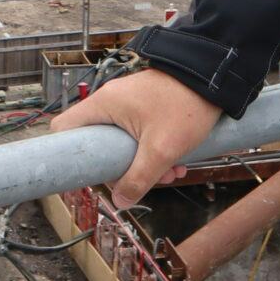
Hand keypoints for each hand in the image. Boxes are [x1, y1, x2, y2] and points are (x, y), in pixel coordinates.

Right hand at [50, 68, 221, 208]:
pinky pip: (139, 134)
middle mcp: (111, 101)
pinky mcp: (145, 105)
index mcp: (104, 105)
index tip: (89, 174)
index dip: (70, 155)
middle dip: (122, 168)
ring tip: (172, 172)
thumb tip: (119, 202)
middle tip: (145, 179)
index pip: (65, 129)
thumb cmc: (185, 105)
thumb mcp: (160, 150)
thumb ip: (137, 179)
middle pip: (99, 144)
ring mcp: (128, 103)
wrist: (215, 78)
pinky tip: (177, 162)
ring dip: (144, 163)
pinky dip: (154, 150)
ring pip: (123, 142)